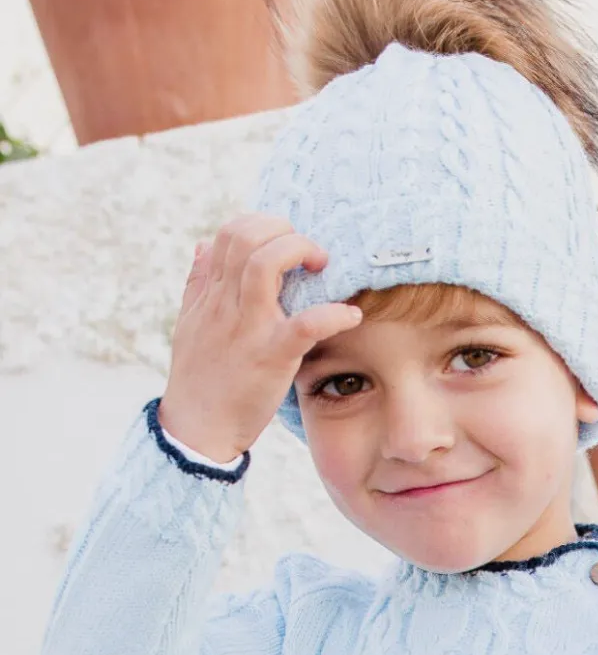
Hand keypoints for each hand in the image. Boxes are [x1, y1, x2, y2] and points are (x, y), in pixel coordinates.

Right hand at [158, 213, 361, 461]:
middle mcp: (226, 303)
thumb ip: (199, 282)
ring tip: (323, 267)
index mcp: (210, 294)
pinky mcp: (271, 355)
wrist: (196, 430)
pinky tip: (350, 316)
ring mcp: (248, 327)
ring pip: (267, 263)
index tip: (285, 241)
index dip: (263, 224)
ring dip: (302, 252)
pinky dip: (335, 314)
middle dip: (285, 230)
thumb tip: (205, 245)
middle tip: (310, 254)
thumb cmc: (199, 378)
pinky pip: (306, 323)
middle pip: (247, 237)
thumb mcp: (189, 324)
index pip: (229, 233)